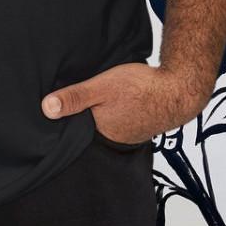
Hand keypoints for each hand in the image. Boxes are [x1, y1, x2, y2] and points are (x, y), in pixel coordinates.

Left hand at [41, 63, 213, 144]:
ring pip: (103, 125)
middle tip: (68, 103)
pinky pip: (117, 121)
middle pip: (87, 129)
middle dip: (79, 119)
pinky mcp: (137, 125)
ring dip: (97, 114)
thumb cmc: (141, 87)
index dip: (63, 122)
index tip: (50, 113)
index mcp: (101, 132)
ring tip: (89, 102)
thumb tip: (46, 109)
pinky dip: (112, 113)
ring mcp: (127, 134)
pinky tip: (111, 102)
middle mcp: (113, 138)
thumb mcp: (101, 87)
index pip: (73, 132)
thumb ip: (75, 97)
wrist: (178, 89)